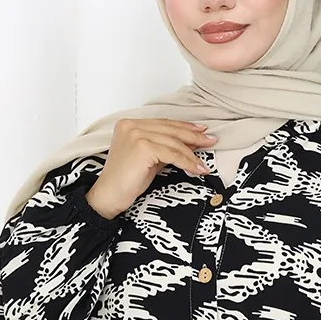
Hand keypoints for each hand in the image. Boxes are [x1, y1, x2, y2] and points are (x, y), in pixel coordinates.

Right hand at [86, 118, 216, 218]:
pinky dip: (187, 163)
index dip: (184, 127)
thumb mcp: (149, 159)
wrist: (109, 196)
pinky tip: (196, 169)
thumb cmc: (126, 180)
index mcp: (130, 124)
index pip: (164, 123)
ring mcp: (136, 135)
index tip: (201, 131)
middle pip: (171, 130)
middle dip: (194, 136)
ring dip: (192, 155)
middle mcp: (131, 125)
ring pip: (173, 143)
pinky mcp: (142, 147)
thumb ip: (165, 148)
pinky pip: (172, 155)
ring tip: (203, 164)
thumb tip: (191, 143)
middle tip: (211, 141)